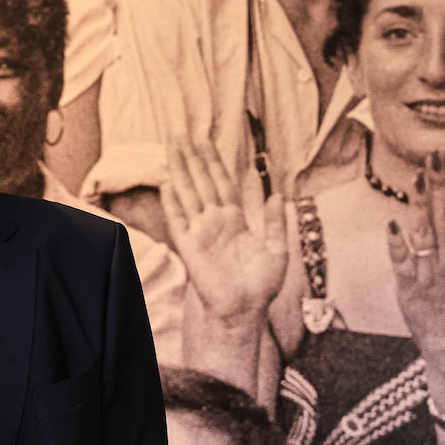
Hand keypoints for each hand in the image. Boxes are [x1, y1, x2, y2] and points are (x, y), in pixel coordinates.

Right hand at [161, 141, 286, 323]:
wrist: (244, 310)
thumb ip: (274, 223)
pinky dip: (172, 201)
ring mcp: (200, 232)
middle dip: (191, 158)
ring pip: (187, 194)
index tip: (206, 141)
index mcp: (236, 220)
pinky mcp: (189, 246)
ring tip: (171, 149)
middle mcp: (215, 222)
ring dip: (179, 171)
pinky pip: (178, 218)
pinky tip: (166, 182)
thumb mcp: (278, 251)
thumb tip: (277, 196)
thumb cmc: (260, 286)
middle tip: (181, 134)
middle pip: (200, 182)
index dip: (214, 162)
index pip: (222, 183)